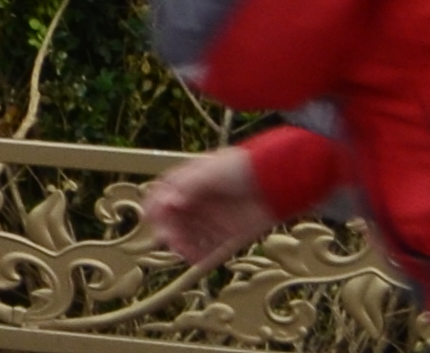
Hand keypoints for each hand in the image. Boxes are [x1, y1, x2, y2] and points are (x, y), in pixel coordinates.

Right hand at [142, 145, 271, 265]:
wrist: (277, 180)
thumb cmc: (240, 168)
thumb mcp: (209, 172)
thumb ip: (187, 188)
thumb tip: (167, 203)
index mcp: (187, 183)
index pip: (162, 196)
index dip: (155, 206)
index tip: (152, 218)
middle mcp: (197, 202)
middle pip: (173, 220)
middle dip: (169, 229)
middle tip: (171, 239)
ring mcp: (213, 220)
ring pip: (190, 236)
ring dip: (184, 244)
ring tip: (186, 252)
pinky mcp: (229, 235)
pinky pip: (211, 249)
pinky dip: (203, 256)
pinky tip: (199, 260)